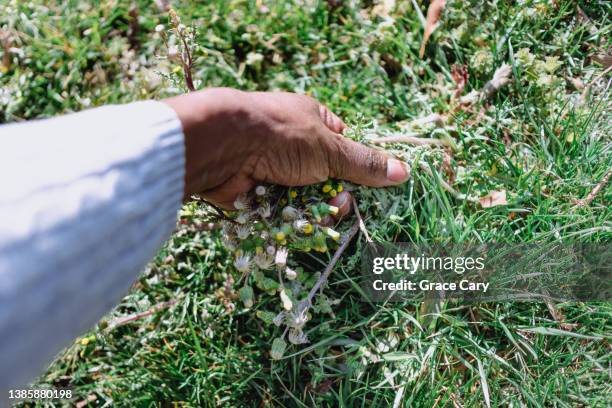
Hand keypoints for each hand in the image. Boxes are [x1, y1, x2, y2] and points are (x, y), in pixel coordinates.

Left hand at [163, 88, 409, 208]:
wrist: (224, 147)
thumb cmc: (281, 135)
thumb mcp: (329, 148)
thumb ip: (363, 163)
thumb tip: (404, 171)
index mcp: (313, 122)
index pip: (343, 148)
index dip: (354, 168)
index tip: (364, 185)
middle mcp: (294, 145)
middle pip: (327, 179)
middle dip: (334, 196)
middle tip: (336, 204)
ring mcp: (275, 169)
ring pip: (306, 199)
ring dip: (313, 210)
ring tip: (314, 213)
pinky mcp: (259, 193)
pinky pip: (283, 212)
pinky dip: (289, 218)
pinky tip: (293, 222)